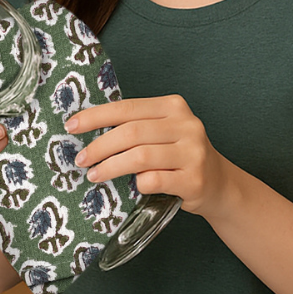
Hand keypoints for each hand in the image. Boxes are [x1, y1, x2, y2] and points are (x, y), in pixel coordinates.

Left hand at [65, 94, 229, 214]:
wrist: (221, 185)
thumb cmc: (180, 156)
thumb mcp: (163, 132)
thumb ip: (136, 126)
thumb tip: (85, 127)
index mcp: (173, 106)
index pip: (126, 108)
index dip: (95, 117)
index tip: (71, 125)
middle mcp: (186, 125)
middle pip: (130, 133)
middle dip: (99, 146)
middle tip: (81, 159)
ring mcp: (193, 153)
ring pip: (140, 157)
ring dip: (110, 167)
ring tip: (94, 175)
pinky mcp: (195, 180)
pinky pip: (155, 180)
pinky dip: (138, 183)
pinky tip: (133, 187)